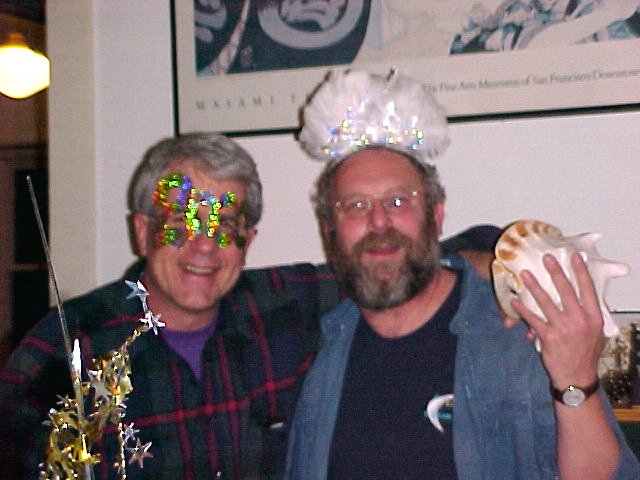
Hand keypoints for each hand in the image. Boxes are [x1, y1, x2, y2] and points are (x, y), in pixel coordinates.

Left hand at [510, 253, 604, 388]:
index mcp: (594, 318)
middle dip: (555, 272)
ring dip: (533, 286)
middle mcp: (580, 321)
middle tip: (546, 258)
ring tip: (525, 274)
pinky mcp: (548, 337)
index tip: (574, 257)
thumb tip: (584, 297)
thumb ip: (589, 315)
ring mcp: (563, 329)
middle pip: (566, 291)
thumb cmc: (585, 354)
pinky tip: (514, 301)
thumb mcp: (596, 333)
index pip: (588, 289)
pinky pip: (533, 319)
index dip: (581, 272)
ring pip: (546, 302)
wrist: (576, 377)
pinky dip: (522, 309)